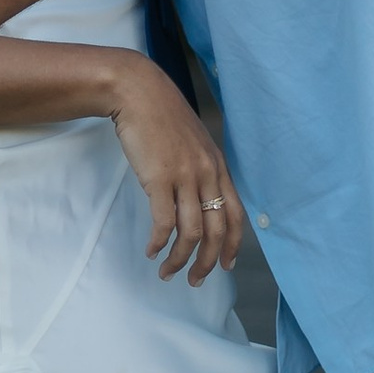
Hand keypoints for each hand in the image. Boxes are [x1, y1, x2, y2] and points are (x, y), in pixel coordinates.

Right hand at [104, 57, 247, 282]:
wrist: (138, 92)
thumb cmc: (161, 115)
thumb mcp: (192, 141)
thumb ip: (199, 167)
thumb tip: (197, 196)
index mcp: (217, 167)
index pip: (235, 215)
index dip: (233, 245)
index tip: (226, 266)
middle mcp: (207, 174)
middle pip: (217, 230)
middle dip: (208, 262)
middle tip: (194, 281)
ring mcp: (184, 176)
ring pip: (191, 231)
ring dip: (180, 259)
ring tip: (167, 272)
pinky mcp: (159, 178)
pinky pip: (164, 222)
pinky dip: (159, 242)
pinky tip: (151, 251)